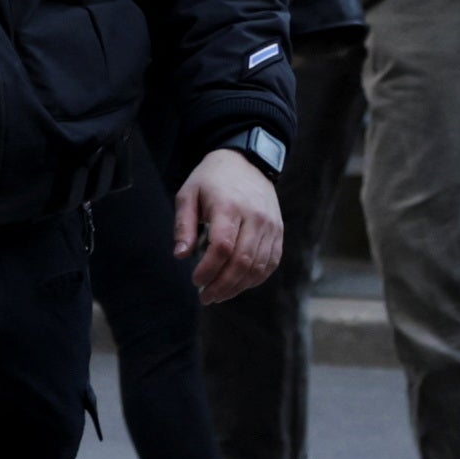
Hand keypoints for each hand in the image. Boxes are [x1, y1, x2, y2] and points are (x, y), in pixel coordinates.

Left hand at [177, 149, 284, 302]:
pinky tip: (239, 285)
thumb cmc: (211, 180)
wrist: (246, 162)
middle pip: (242, 261)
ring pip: (258, 266)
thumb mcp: (188, 194)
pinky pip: (271, 263)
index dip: (208, 269)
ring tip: (220, 294)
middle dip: (222, 285)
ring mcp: (270, 225)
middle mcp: (255, 217)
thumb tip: (181, 256)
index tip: (195, 280)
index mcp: (229, 206)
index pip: (222, 246)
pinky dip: (255, 279)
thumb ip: (183, 225)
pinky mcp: (278, 231)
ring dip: (238, 287)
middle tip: (206, 297)